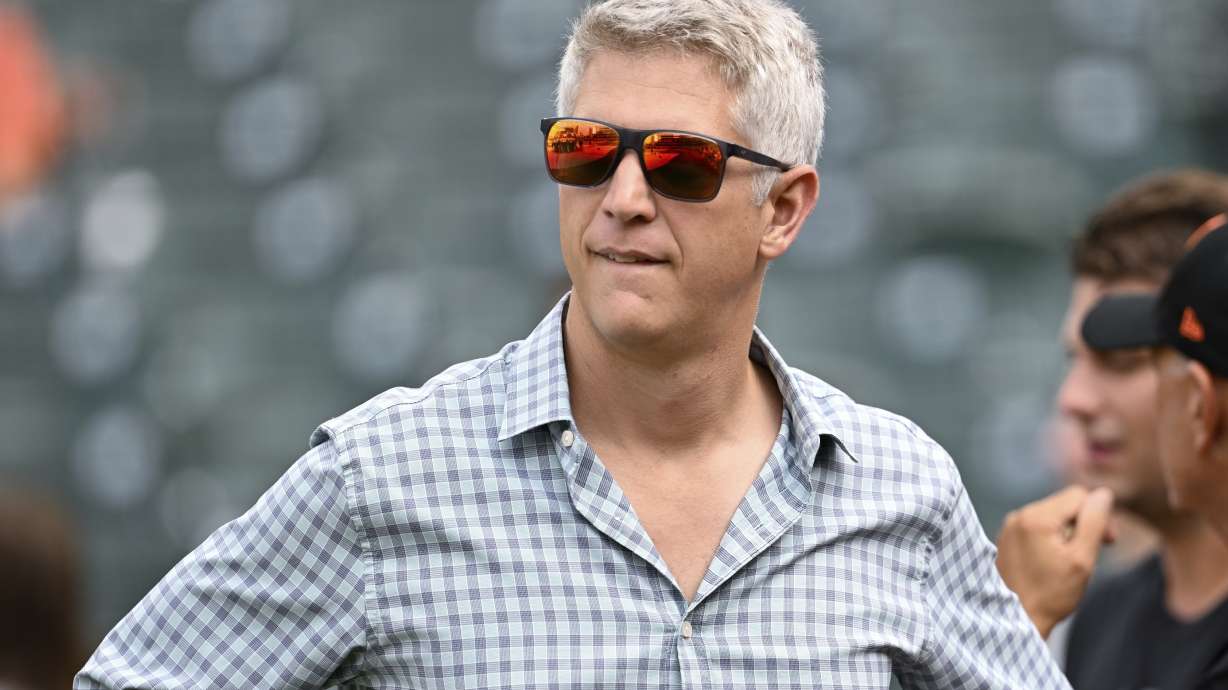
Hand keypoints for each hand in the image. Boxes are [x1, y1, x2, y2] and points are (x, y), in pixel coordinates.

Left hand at [995, 486, 1114, 638]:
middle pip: (1064, 504)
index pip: (1078, 495)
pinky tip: (1054, 563)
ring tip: (1070, 562)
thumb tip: (1103, 494)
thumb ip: (1094, 522)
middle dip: (1083, 524)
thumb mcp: (1081, 559)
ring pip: (1052, 516)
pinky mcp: (1006, 538)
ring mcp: (1009, 526)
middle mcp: (1018, 515)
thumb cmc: (1051, 594)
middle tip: (1092, 554)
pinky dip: (1051, 539)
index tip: (1108, 540)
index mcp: (1036, 517)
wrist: (1016, 619)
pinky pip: (1037, 528)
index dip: (1099, 514)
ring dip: (1068, 533)